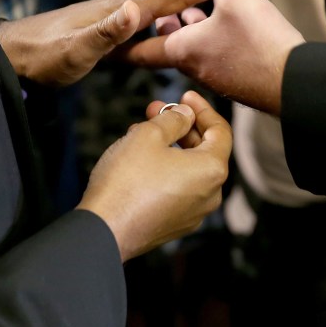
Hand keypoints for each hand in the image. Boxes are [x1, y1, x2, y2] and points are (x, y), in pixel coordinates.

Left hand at [0, 0, 210, 85]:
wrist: (12, 57)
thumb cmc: (41, 56)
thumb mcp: (75, 50)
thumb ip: (106, 32)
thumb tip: (136, 7)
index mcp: (120, 9)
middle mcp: (123, 8)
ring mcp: (118, 19)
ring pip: (165, 9)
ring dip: (193, 4)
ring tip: (222, 1)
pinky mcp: (113, 32)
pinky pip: (152, 23)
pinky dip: (173, 20)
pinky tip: (181, 27)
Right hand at [77, 91, 231, 261]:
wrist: (104, 230)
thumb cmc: (127, 180)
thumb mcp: (150, 134)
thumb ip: (174, 118)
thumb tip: (186, 115)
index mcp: (212, 170)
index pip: (221, 130)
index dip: (203, 109)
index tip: (185, 96)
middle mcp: (210, 194)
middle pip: (204, 150)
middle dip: (181, 125)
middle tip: (157, 109)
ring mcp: (193, 213)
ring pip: (188, 169)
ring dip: (170, 146)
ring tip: (142, 130)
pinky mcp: (174, 224)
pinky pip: (178, 188)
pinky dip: (166, 168)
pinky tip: (141, 158)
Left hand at [122, 0, 305, 114]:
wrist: (298, 86)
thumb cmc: (262, 44)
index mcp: (182, 49)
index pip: (140, 47)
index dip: (124, 38)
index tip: (108, 39)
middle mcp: (196, 67)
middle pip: (170, 43)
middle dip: (164, 24)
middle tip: (155, 11)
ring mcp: (219, 75)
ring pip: (196, 46)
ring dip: (193, 26)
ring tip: (195, 9)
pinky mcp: (240, 78)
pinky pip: (219, 51)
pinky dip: (216, 34)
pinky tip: (232, 22)